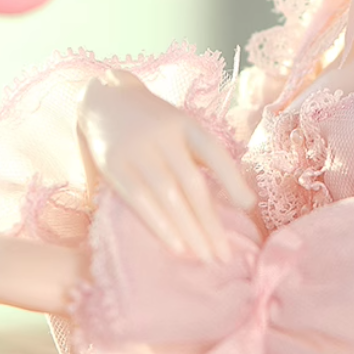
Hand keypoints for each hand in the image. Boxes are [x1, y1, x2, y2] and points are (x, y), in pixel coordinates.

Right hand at [77, 70, 255, 263]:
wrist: (105, 97)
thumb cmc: (152, 121)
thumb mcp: (179, 126)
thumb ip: (197, 155)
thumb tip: (227, 198)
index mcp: (185, 124)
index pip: (213, 152)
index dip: (232, 178)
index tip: (248, 205)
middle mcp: (164, 136)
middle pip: (192, 184)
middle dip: (210, 222)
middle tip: (225, 255)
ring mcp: (138, 151)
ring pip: (168, 196)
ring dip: (189, 230)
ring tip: (205, 256)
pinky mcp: (114, 165)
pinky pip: (139, 200)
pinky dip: (159, 225)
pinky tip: (176, 245)